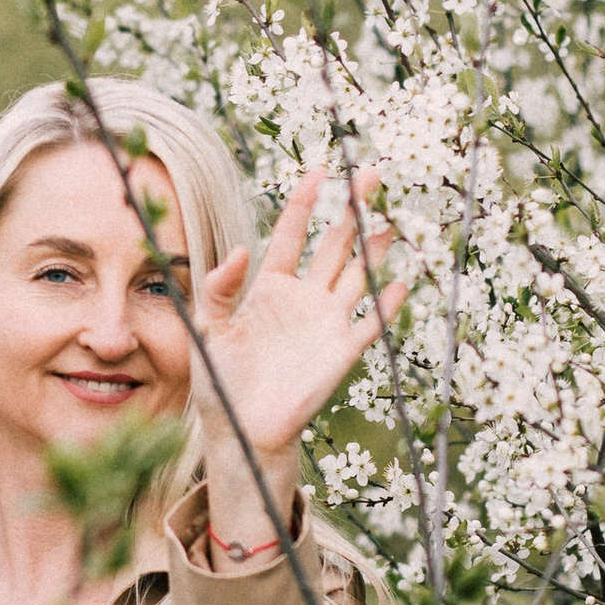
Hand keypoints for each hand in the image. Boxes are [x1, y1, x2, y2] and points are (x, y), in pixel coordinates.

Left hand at [194, 167, 404, 514]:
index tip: (318, 172)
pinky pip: (369, 325)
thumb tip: (240, 250)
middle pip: (334, 244)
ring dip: (374, 250)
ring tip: (389, 222)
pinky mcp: (340, 353)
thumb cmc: (220, 384)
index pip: (292, 234)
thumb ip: (218, 290)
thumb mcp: (207, 332)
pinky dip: (385, 306)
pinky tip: (398, 284)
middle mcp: (303, 298)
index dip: (304, 202)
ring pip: (357, 276)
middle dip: (352, 210)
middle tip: (370, 175)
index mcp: (269, 288)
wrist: (242, 432)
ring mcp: (326, 323)